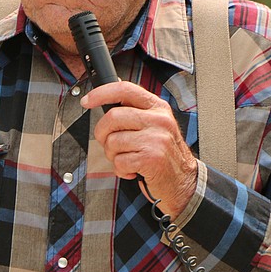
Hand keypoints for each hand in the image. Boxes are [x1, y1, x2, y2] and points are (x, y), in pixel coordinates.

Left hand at [80, 81, 198, 216]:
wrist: (183, 181)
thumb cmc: (163, 154)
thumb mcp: (155, 126)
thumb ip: (135, 112)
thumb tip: (104, 99)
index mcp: (158, 108)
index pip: (125, 90)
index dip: (101, 93)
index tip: (86, 101)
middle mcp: (159, 120)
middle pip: (112, 117)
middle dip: (102, 134)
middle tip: (109, 144)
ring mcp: (157, 139)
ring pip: (112, 141)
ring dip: (113, 155)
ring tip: (128, 158)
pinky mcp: (152, 158)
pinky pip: (119, 161)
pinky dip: (120, 170)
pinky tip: (133, 170)